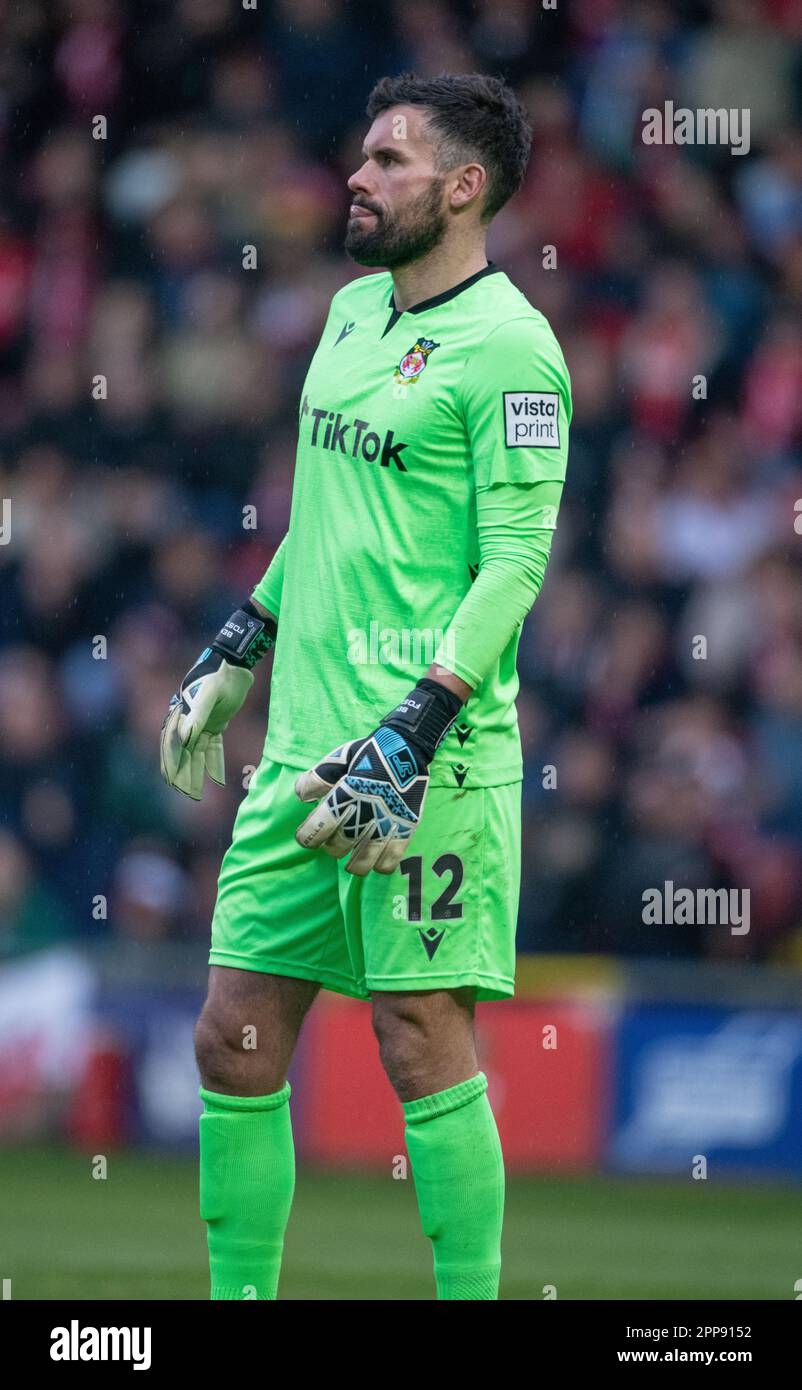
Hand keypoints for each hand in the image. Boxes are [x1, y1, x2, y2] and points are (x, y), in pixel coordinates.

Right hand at [160, 602, 274, 800]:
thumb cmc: (220, 677)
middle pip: (182, 751)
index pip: (172, 743)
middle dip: (183, 772)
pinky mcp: (216, 723)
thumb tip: (184, 740)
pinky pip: (212, 747)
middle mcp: (188, 720)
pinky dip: (212, 761)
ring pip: (196, 752)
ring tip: (196, 791)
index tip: (171, 782)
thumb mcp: (209, 695)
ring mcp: (201, 723)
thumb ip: (198, 716)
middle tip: (185, 793)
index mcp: (181, 713)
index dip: (171, 763)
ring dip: (195, 770)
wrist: (236, 664)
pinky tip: (214, 777)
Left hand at [294, 726, 429, 874]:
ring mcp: (387, 822)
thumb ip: (317, 778)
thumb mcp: (338, 758)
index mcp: (346, 793)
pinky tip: (376, 861)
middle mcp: (365, 811)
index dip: (307, 837)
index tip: (306, 838)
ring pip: (365, 859)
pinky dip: (381, 865)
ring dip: (354, 864)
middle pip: (339, 845)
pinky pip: (392, 858)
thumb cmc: (368, 754)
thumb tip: (300, 796)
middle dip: (331, 847)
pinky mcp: (406, 827)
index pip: (319, 826)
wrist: (406, 747)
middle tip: (334, 842)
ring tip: (351, 862)